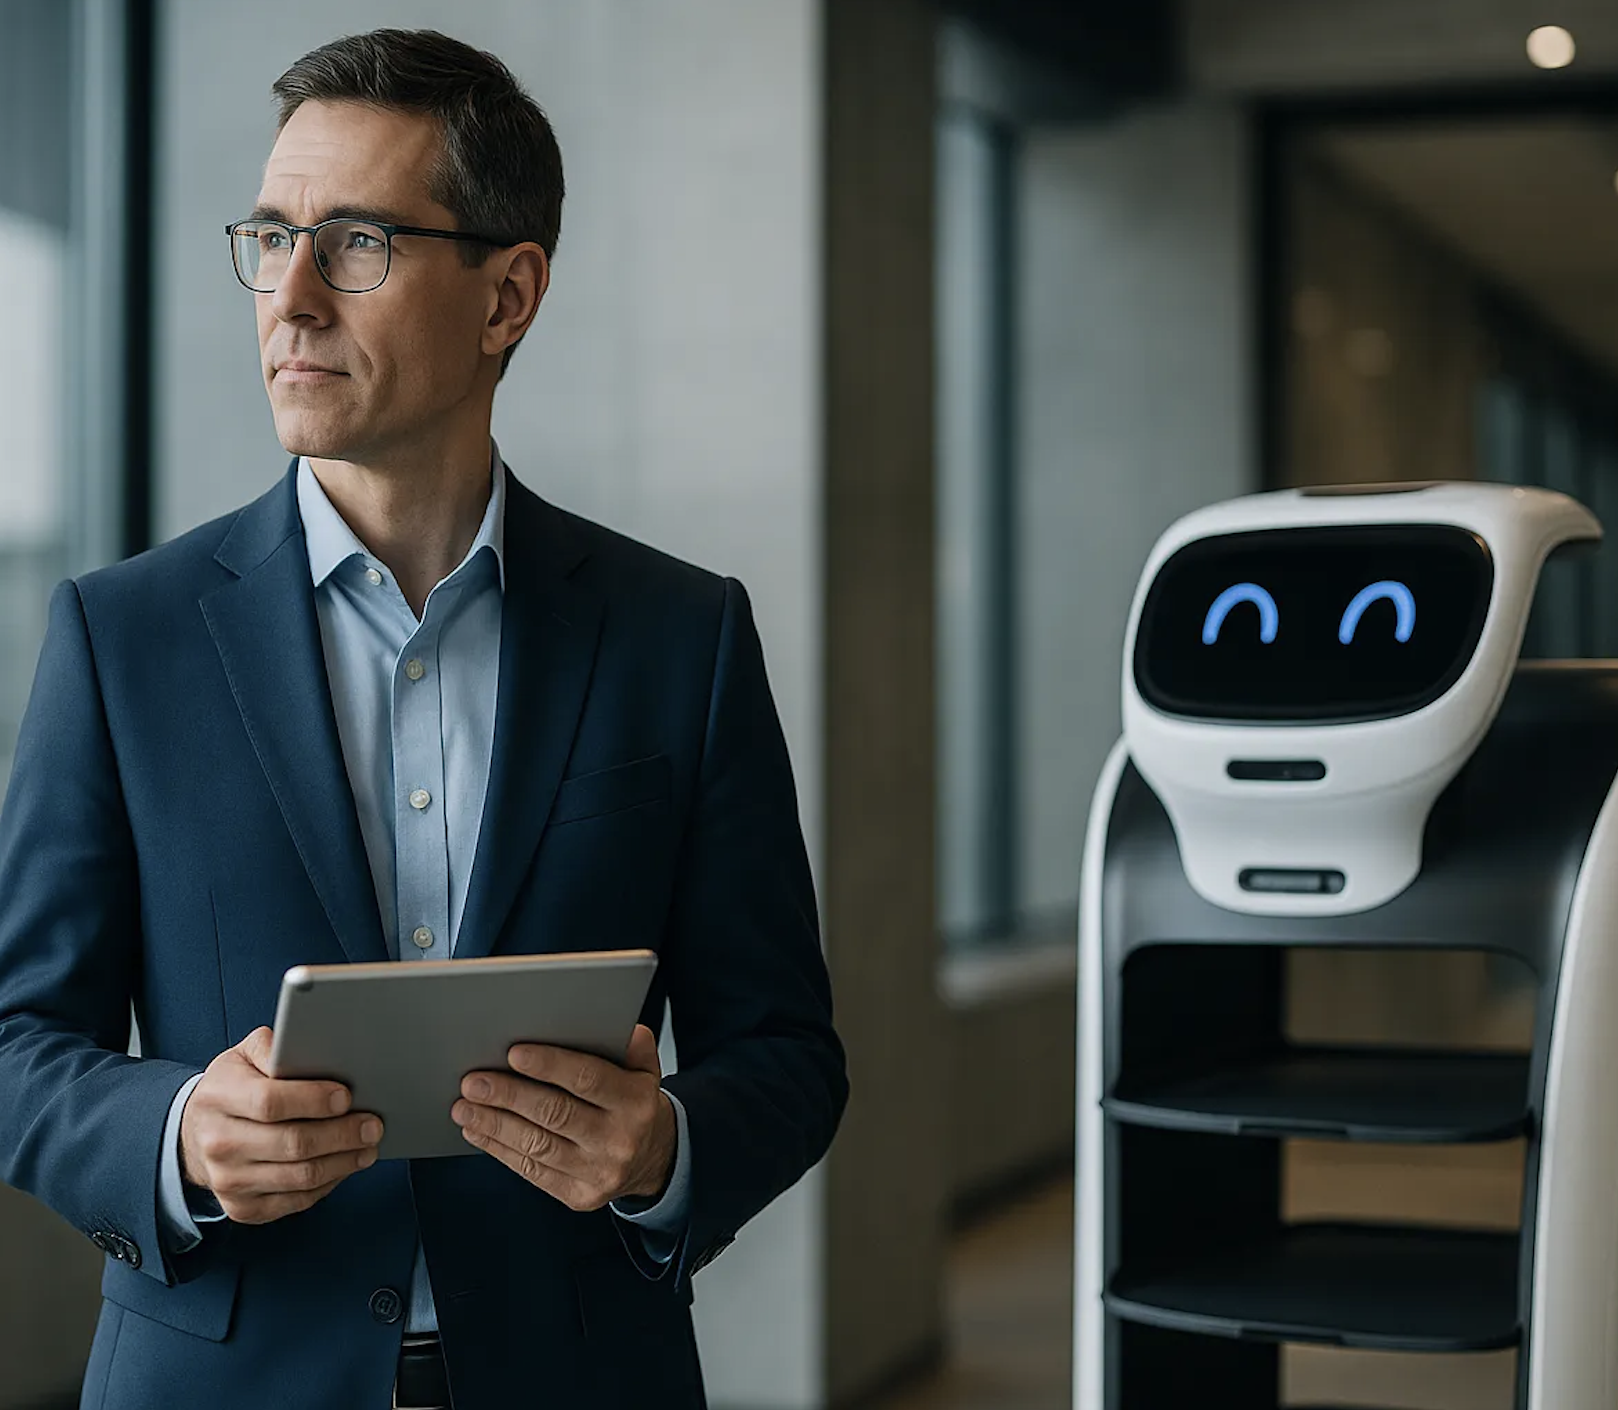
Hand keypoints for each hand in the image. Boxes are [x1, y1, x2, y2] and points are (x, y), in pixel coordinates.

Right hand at [178, 1026, 382, 1224]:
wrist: (196, 1134)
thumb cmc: (233, 1087)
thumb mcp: (243, 1055)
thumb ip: (272, 1047)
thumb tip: (307, 1052)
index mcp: (218, 1097)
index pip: (269, 1102)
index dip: (312, 1100)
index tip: (346, 1097)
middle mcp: (218, 1143)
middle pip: (292, 1144)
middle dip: (341, 1135)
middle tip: (373, 1125)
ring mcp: (228, 1181)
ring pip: (300, 1177)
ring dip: (343, 1162)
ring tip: (368, 1147)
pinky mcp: (242, 1208)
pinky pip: (296, 1201)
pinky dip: (328, 1184)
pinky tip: (344, 1166)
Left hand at [453, 1023, 676, 1211]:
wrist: (653, 1159)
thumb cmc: (636, 1106)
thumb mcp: (645, 1071)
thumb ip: (634, 1047)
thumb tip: (621, 1027)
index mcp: (635, 1102)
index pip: (588, 1079)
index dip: (550, 1065)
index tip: (514, 1053)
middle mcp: (618, 1139)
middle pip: (555, 1113)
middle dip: (508, 1095)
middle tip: (474, 1081)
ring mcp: (598, 1172)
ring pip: (537, 1144)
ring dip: (494, 1124)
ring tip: (465, 1106)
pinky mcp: (579, 1196)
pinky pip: (532, 1170)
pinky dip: (500, 1149)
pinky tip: (479, 1130)